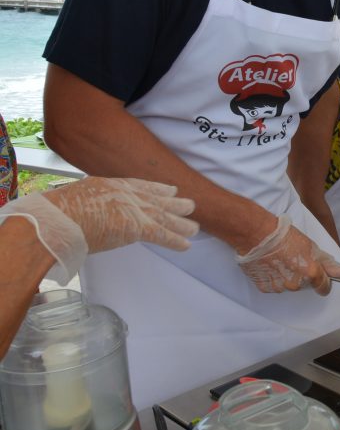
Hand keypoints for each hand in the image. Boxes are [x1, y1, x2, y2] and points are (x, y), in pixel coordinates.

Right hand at [0, 177, 198, 284]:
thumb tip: (88, 211)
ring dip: (181, 224)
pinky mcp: (136, 227)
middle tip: (191, 206)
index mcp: (111, 184)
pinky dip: (175, 240)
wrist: (54, 221)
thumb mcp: (75, 197)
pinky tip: (186, 245)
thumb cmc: (54, 214)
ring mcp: (133, 209)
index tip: (171, 190)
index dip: (158, 189)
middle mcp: (126, 193)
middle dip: (175, 204)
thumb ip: (90, 202)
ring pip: (164, 217)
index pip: (141, 186)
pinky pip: (162, 235)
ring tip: (195, 228)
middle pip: (157, 199)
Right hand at [236, 215, 339, 295]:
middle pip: (305, 285)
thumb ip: (327, 263)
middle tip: (295, 259)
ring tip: (281, 260)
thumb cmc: (284, 236)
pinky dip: (274, 278)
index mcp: (310, 273)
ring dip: (288, 277)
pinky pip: (274, 285)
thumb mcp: (311, 246)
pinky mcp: (264, 287)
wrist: (257, 234)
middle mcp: (295, 284)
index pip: (324, 287)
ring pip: (289, 286)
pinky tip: (271, 264)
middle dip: (304, 276)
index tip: (322, 277)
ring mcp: (279, 287)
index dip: (324, 282)